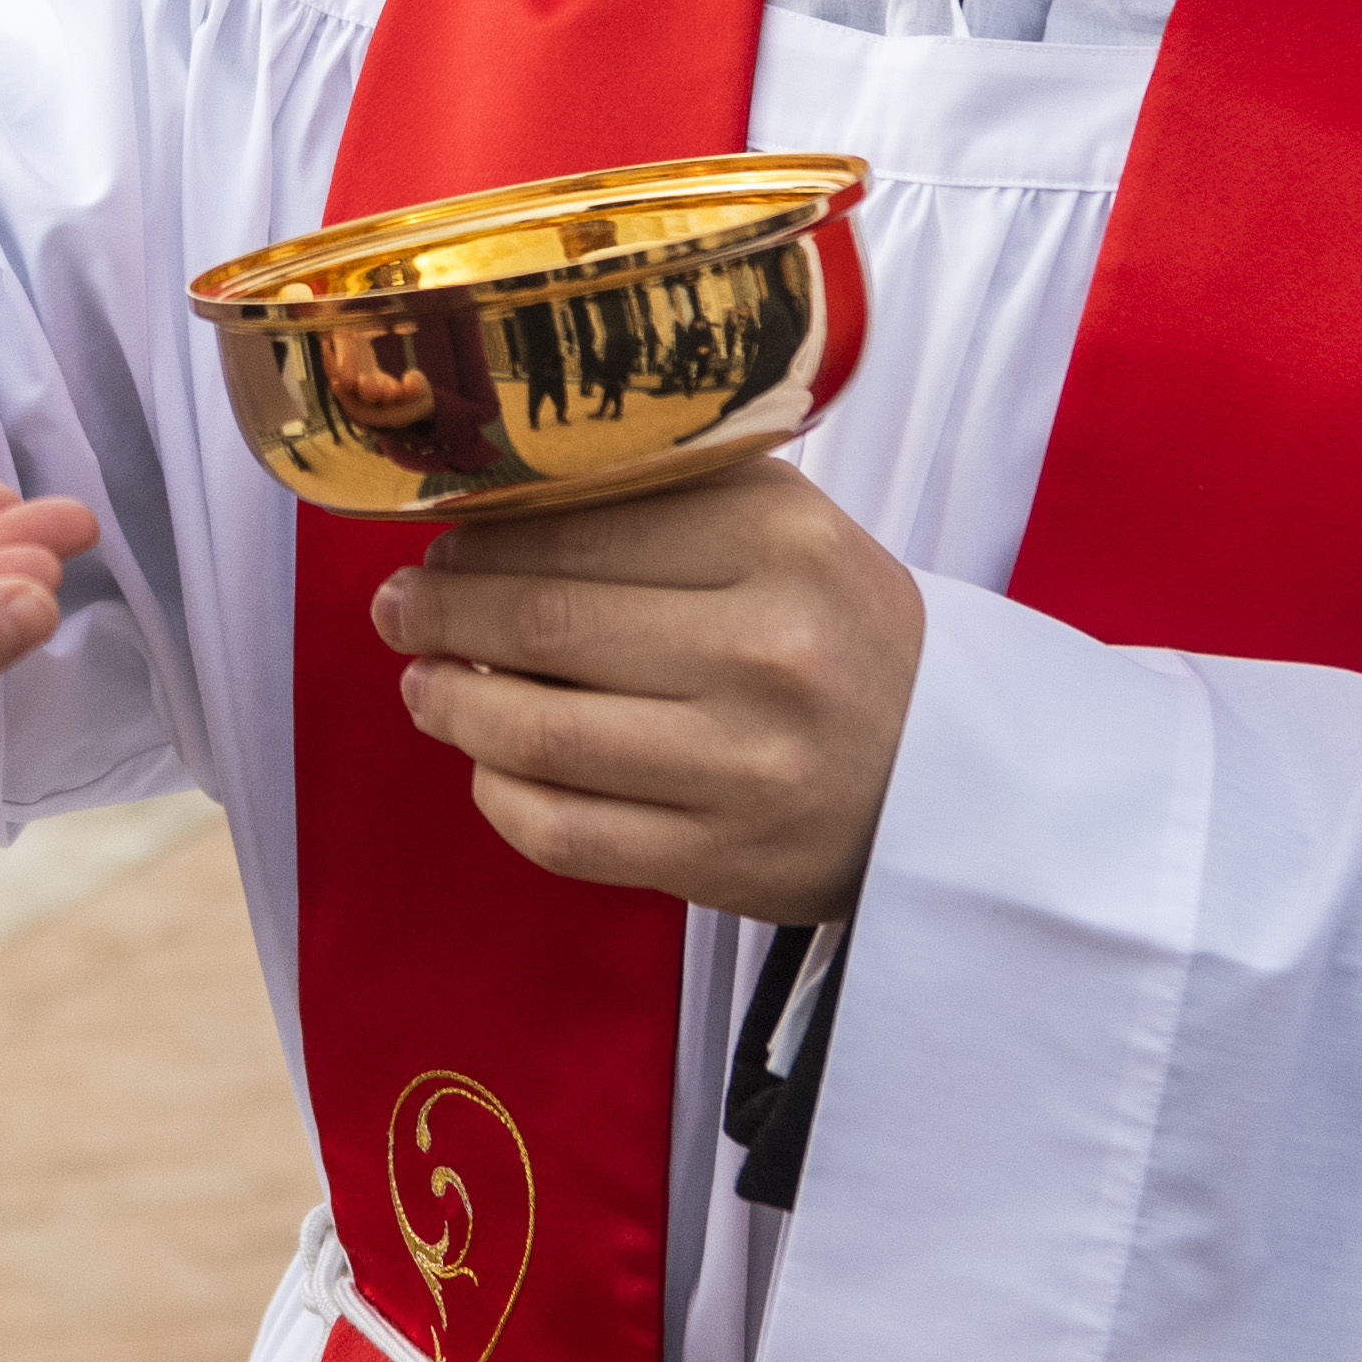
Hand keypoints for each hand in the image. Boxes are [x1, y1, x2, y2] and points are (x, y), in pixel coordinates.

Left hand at [371, 455, 925, 925]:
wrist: (962, 778)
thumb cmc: (846, 637)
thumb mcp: (789, 531)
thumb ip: (663, 500)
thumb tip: (494, 502)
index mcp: (780, 543)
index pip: (576, 525)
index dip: (478, 538)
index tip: (437, 540)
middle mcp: (765, 652)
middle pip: (542, 625)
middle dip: (439, 614)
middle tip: (399, 606)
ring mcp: (742, 766)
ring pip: (535, 736)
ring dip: (449, 705)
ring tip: (423, 683)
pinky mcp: (722, 861)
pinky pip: (563, 833)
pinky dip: (499, 796)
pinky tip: (487, 767)